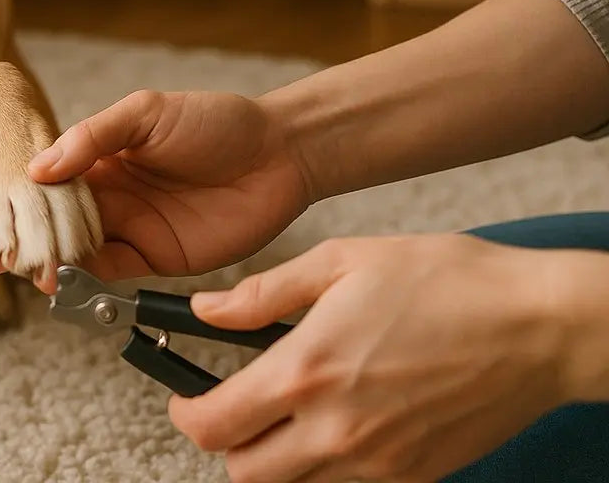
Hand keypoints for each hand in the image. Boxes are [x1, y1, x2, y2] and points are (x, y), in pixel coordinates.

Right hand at [0, 89, 312, 284]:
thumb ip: (95, 136)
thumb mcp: (148, 112)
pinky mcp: (153, 257)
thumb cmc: (216, 121)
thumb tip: (40, 164)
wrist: (282, 155)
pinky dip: (73, 277)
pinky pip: (104, 271)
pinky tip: (42, 279)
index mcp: (99, 151)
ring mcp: (127, 226)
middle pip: (39, 209)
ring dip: (25, 252)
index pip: (38, 163)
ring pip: (63, 244)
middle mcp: (106, 191)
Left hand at [171, 233, 574, 482]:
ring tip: (289, 413)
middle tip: (235, 408)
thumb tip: (206, 310)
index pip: (213, 425)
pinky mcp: (415, 475)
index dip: (185, 412)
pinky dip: (327, 468)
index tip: (185, 396)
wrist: (539, 325)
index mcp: (308, 372)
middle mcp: (337, 429)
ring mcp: (378, 462)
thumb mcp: (343, 262)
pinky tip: (340, 423)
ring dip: (276, 459)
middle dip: (228, 444)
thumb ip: (264, 294)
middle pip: (244, 473)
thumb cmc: (448, 282)